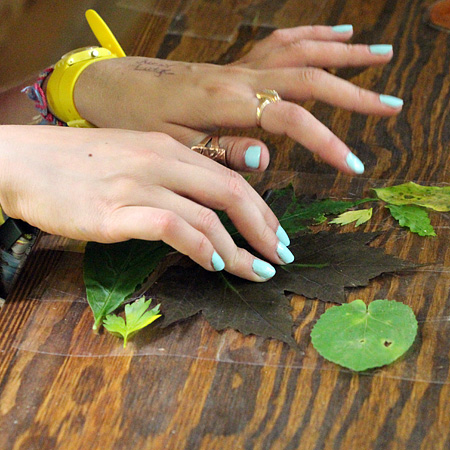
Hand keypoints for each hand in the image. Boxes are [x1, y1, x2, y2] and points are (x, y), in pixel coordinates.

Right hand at [0, 125, 292, 280]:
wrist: (22, 160)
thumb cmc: (79, 163)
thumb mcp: (134, 155)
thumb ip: (173, 174)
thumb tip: (208, 205)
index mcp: (168, 146)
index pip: (231, 177)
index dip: (261, 209)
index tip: (276, 235)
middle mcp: (160, 160)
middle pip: (231, 193)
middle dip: (263, 228)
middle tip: (279, 256)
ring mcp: (137, 184)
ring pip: (207, 215)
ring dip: (237, 249)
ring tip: (254, 270)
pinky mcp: (113, 211)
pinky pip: (170, 227)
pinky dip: (198, 247)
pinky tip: (211, 263)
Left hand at [74, 25, 401, 174]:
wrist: (115, 85)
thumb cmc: (140, 117)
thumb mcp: (173, 142)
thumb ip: (220, 150)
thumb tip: (265, 161)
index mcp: (226, 100)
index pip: (291, 117)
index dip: (327, 140)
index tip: (354, 163)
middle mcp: (240, 76)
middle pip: (309, 77)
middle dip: (354, 93)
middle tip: (392, 106)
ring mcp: (240, 66)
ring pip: (302, 51)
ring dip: (344, 55)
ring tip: (382, 57)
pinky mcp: (236, 64)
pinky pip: (282, 42)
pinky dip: (313, 36)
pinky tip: (335, 34)